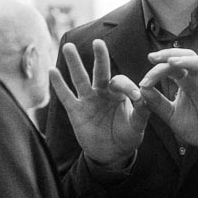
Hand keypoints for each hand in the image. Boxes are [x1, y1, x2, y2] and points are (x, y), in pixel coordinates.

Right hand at [49, 39, 149, 166]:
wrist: (111, 154)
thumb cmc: (127, 136)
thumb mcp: (137, 126)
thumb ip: (142, 112)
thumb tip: (145, 96)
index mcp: (119, 94)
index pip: (121, 83)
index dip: (128, 87)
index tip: (136, 96)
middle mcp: (103, 92)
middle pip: (100, 72)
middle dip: (100, 57)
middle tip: (98, 42)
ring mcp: (88, 100)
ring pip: (80, 79)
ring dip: (74, 63)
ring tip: (68, 47)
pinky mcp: (75, 111)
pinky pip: (66, 96)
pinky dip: (59, 85)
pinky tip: (52, 71)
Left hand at [138, 49, 197, 152]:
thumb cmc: (193, 125)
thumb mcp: (170, 114)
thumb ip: (157, 102)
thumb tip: (141, 88)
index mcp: (187, 81)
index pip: (173, 66)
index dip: (159, 66)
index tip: (145, 77)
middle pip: (189, 56)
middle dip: (171, 54)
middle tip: (154, 58)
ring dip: (190, 60)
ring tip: (174, 63)